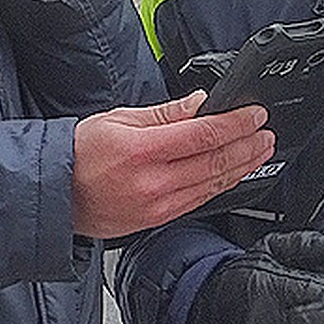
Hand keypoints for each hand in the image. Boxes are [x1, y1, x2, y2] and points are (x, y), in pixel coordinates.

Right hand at [71, 92, 274, 236]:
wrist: (57, 193)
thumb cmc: (80, 153)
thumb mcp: (118, 119)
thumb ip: (164, 113)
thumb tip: (200, 103)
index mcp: (140, 151)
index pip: (202, 134)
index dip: (235, 123)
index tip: (254, 114)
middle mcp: (152, 182)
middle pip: (214, 161)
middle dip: (247, 145)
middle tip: (266, 132)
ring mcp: (157, 205)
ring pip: (212, 184)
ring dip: (242, 165)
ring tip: (260, 150)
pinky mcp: (158, 219)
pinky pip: (200, 200)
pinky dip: (221, 184)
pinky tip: (234, 173)